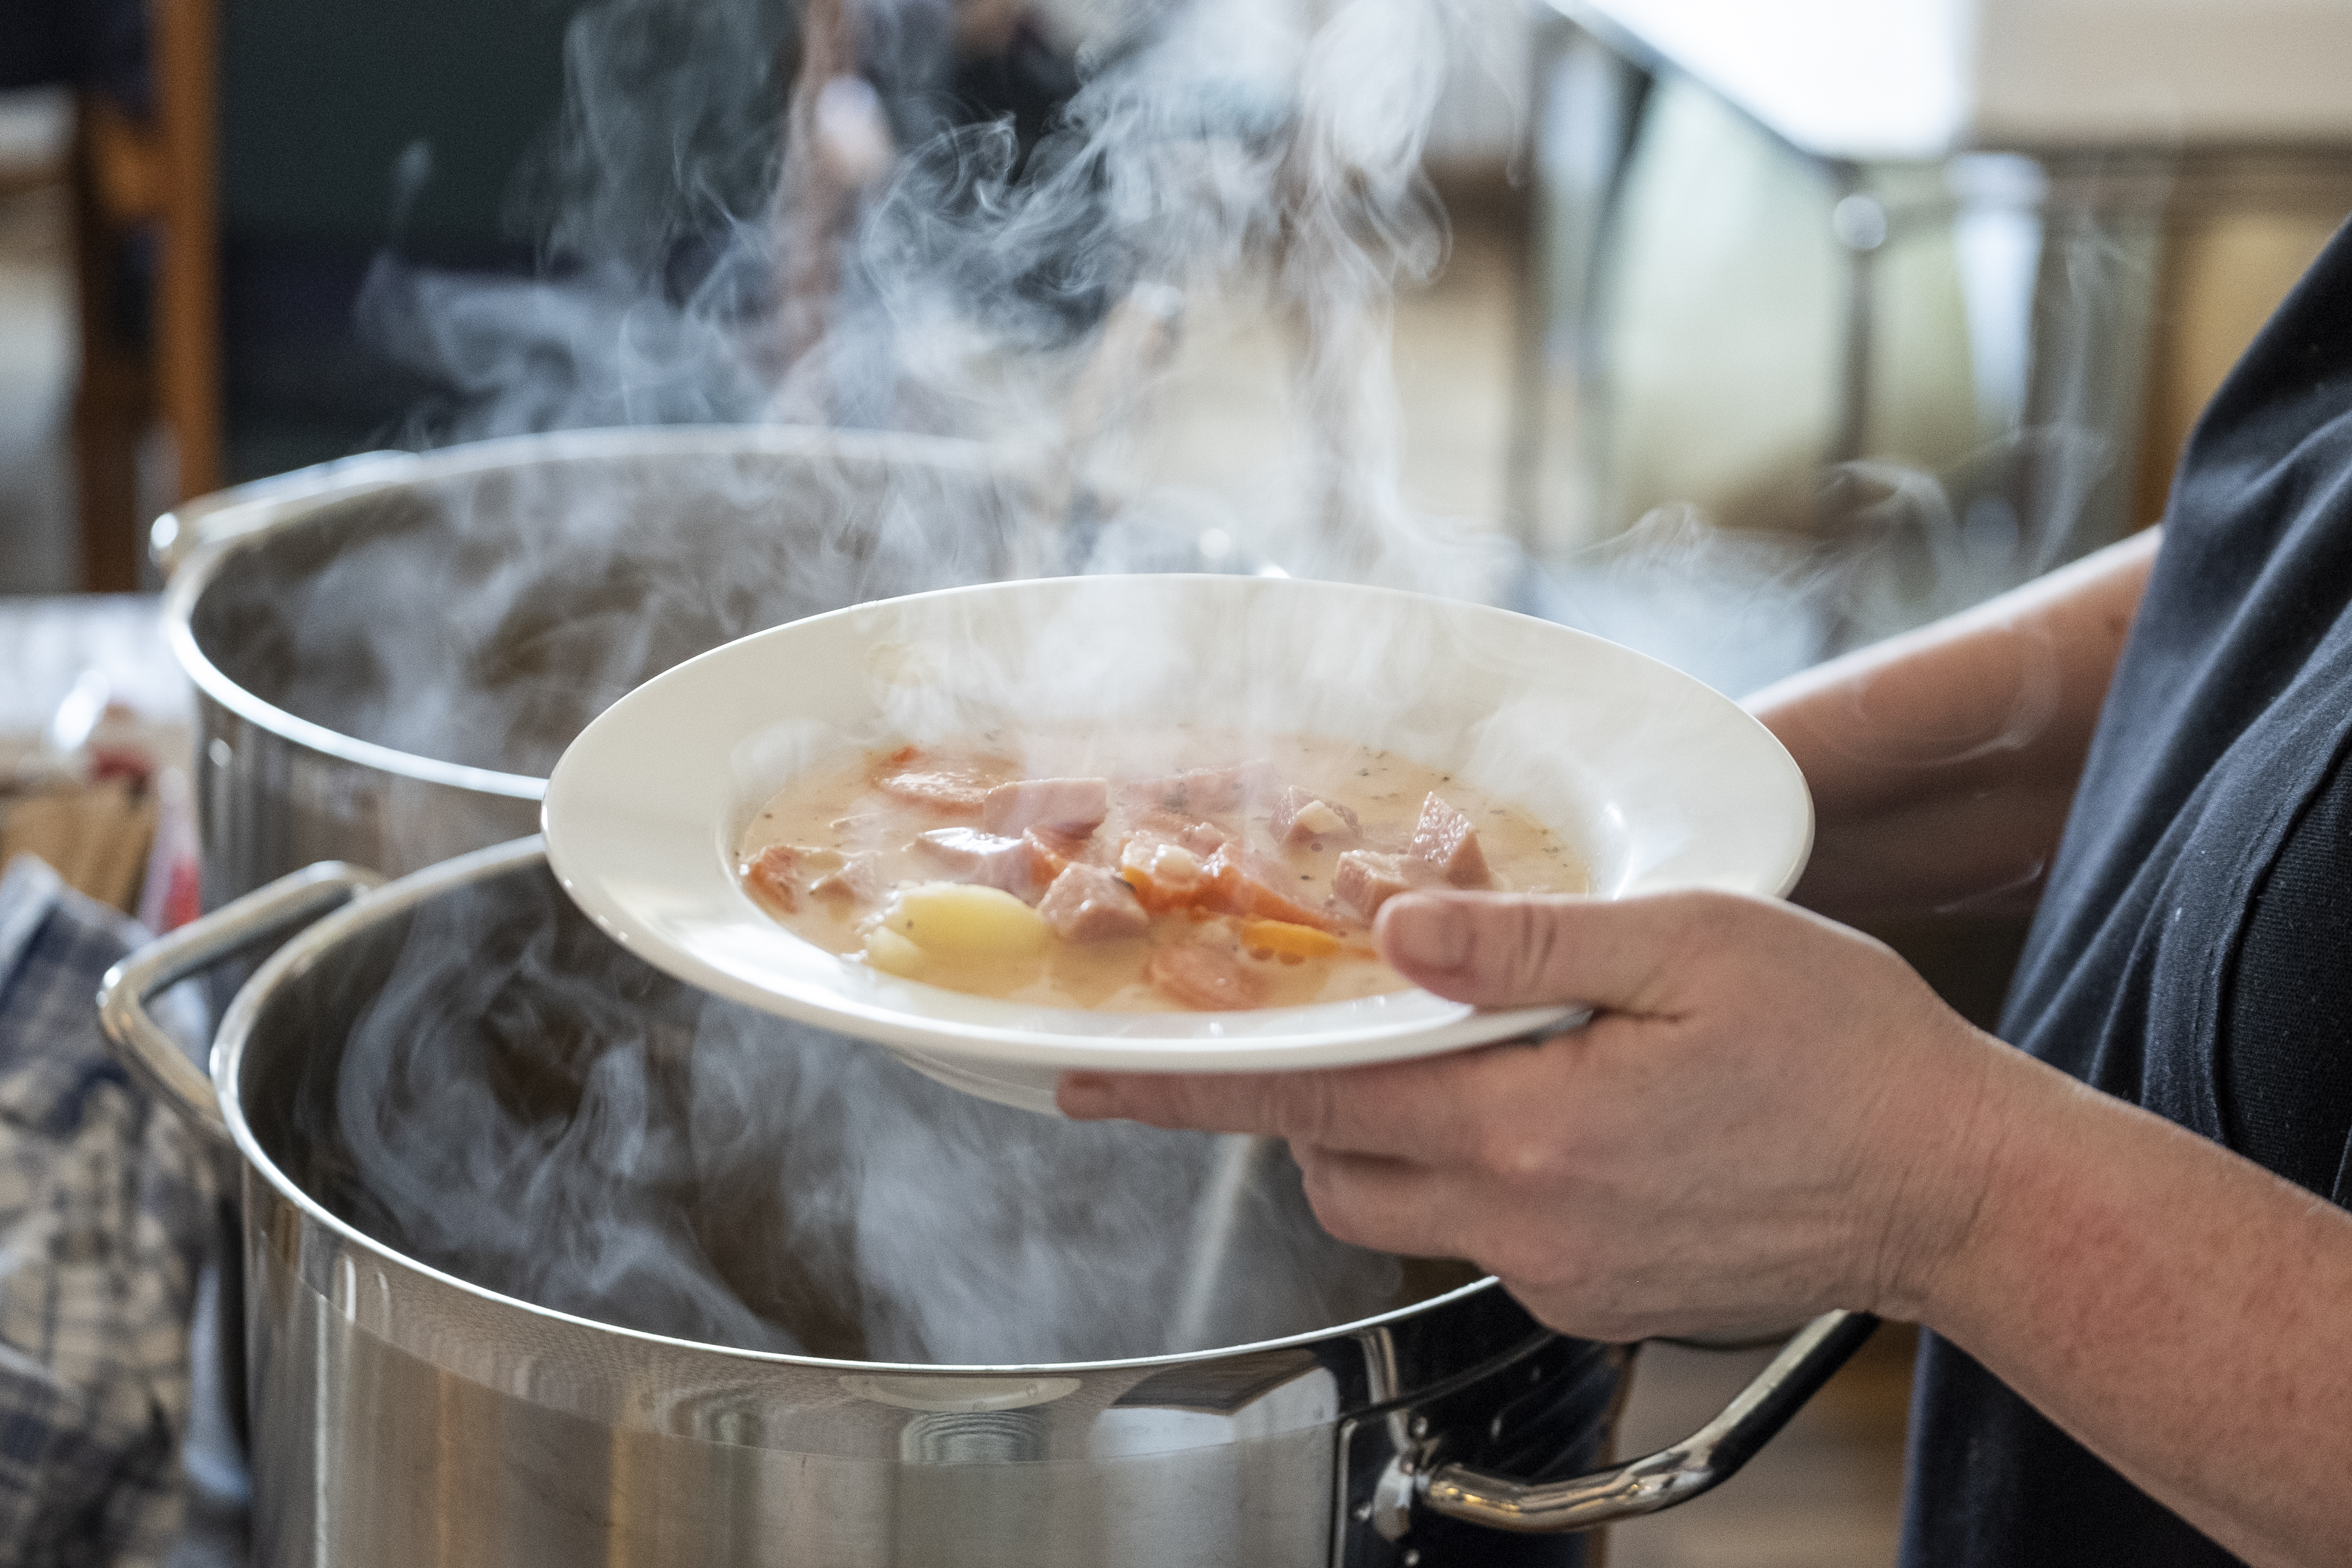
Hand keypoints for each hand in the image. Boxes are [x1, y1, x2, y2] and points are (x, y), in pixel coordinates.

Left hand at [1059, 889, 2007, 1340]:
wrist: (1957, 1187)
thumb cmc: (1848, 1054)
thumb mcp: (1695, 948)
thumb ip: (1531, 945)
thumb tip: (1401, 928)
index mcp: (1535, 1129)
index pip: (1312, 1105)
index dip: (1191, 1089)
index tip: (1092, 1083)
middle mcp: (1531, 1220)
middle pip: (1338, 1169)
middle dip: (1297, 1106)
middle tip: (1313, 1032)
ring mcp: (1564, 1271)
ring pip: (1402, 1208)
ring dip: (1387, 1137)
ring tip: (1450, 1059)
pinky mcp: (1601, 1295)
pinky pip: (1483, 1235)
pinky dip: (1472, 1172)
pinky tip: (1553, 1112)